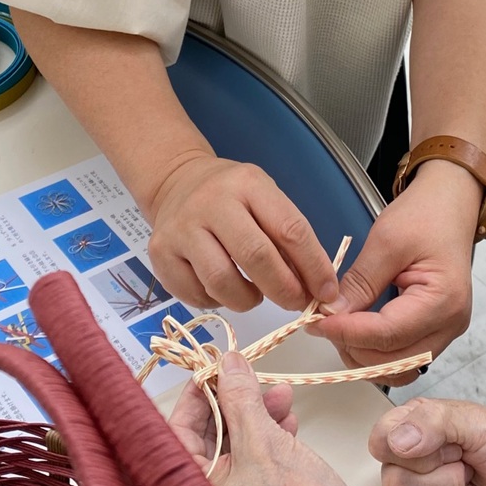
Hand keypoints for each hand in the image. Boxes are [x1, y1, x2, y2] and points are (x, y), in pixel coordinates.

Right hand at [149, 155, 338, 312]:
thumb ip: (287, 237)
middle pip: (256, 257)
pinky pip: (196, 294)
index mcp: (248, 184)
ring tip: (255, 294)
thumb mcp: (264, 198)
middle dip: (284, 289)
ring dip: (248, 299)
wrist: (176, 182)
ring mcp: (181, 229)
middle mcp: (211, 203)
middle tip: (296, 303)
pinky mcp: (159, 254)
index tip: (326, 292)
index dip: (313, 267)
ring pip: (221, 282)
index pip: (289, 229)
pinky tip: (224, 288)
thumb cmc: (231, 195)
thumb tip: (315, 286)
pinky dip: (217, 301)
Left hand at [168, 351, 389, 485]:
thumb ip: (240, 398)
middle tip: (253, 377)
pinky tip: (287, 425)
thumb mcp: (267, 443)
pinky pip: (248, 474)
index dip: (200, 394)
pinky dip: (265, 446)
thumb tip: (228, 362)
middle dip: (234, 405)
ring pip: (230, 455)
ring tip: (282, 398)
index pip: (176, 432)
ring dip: (255, 421)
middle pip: (205, 442)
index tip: (218, 365)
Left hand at [313, 163, 477, 378]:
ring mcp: (445, 331)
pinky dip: (376, 351)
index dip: (348, 332)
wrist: (450, 204)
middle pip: (394, 360)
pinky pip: (403, 355)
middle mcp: (450, 324)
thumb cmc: (426, 214)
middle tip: (322, 322)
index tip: (317, 321)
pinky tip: (356, 330)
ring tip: (338, 327)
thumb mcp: (386, 240)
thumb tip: (332, 314)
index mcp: (443, 300)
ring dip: (363, 355)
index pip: (388, 334)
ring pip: (398, 367)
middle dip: (353, 347)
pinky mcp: (435, 330)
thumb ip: (360, 282)